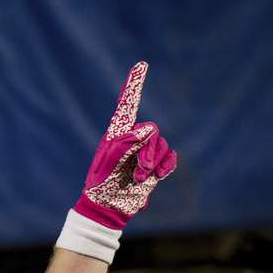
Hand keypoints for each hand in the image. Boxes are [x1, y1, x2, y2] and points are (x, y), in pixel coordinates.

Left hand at [73, 62, 176, 229]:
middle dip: (148, 152)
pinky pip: (171, 158)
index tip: (141, 64)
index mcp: (116, 133)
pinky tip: (153, 178)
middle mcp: (132, 139)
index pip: (127, 104)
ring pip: (163, 145)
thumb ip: (123, 145)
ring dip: (153, 164)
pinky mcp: (156, 165)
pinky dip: (165, 168)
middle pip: (152, 131)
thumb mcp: (107, 165)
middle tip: (138, 171)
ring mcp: (146, 152)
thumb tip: (145, 130)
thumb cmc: (101, 185)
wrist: (109, 207)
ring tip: (139, 179)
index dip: (134, 84)